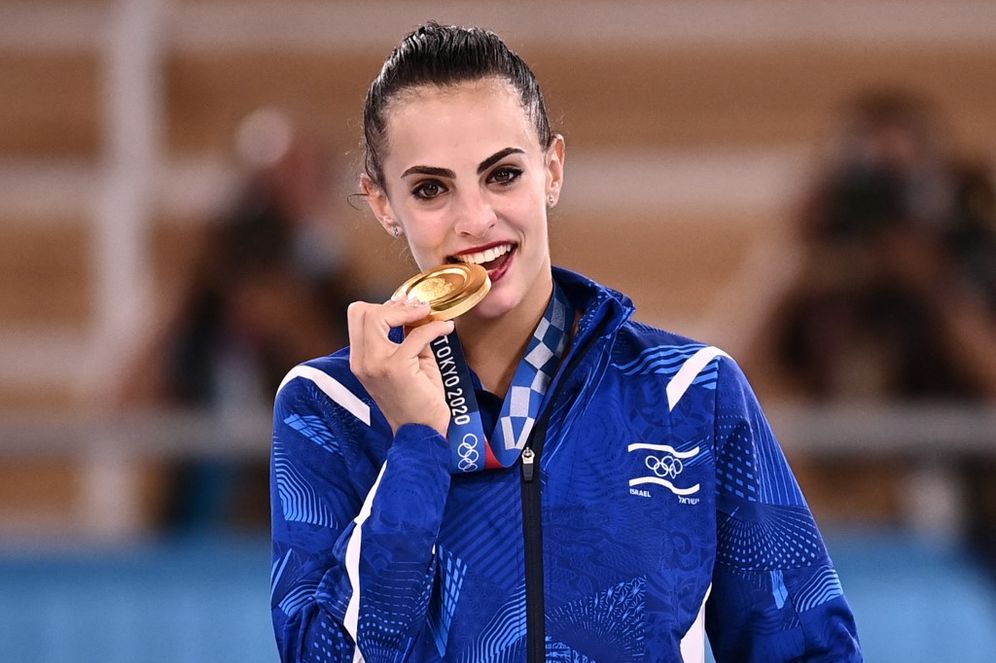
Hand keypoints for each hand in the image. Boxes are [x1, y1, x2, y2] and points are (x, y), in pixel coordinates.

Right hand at [347, 296, 453, 435]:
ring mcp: (377, 365)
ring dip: (408, 311)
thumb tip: (416, 312)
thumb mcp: (406, 362)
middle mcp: (363, 362)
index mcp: (360, 360)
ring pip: (378, 317)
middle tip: (417, 310)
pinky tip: (446, 328)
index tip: (405, 308)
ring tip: (427, 314)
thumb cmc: (417, 400)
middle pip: (362, 312)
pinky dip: (434, 327)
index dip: (381, 306)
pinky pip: (416, 334)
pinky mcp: (397, 368)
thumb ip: (406, 337)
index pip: (357, 316)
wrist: (422, 431)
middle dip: (392, 305)